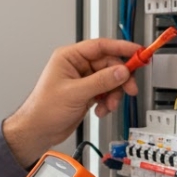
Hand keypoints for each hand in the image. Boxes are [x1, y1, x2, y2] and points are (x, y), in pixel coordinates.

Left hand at [2, 38, 140, 166]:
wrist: (38, 131)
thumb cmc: (43, 109)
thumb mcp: (75, 93)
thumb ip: (101, 81)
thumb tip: (122, 71)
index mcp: (69, 57)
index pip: (100, 46)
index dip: (121, 48)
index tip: (138, 52)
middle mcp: (77, 66)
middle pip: (110, 64)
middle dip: (120, 78)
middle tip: (129, 88)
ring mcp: (83, 80)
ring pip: (111, 79)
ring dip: (114, 93)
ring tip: (109, 105)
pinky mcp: (87, 93)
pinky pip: (107, 92)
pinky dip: (108, 101)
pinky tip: (101, 110)